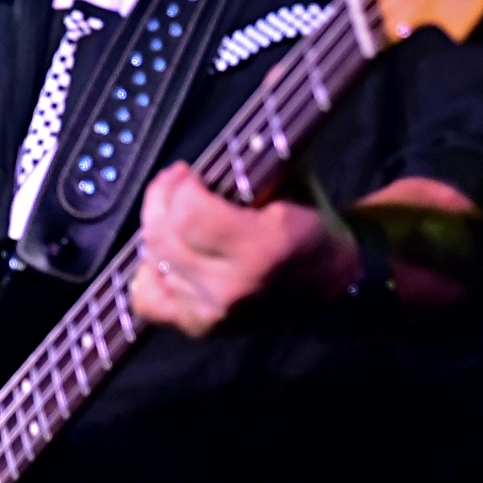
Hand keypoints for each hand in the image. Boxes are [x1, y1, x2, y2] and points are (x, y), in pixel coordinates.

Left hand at [128, 162, 352, 336]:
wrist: (335, 285)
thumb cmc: (311, 223)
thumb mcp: (292, 179)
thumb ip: (248, 164)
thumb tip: (203, 153)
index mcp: (265, 248)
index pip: (189, 215)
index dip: (178, 187)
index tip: (187, 172)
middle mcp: (235, 286)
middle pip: (163, 237)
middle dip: (160, 201)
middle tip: (173, 185)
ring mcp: (215, 314)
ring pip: (153, 262)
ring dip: (156, 231)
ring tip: (174, 216)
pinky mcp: (202, 328)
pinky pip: (147, 300)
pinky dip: (149, 274)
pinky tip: (166, 257)